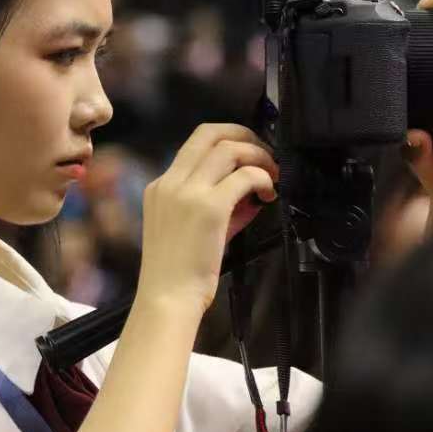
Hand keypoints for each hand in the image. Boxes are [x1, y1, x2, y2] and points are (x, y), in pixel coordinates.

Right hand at [137, 124, 277, 316]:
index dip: (227, 141)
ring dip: (258, 157)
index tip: (247, 153)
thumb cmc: (178, 273)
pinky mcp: (209, 207)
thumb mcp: (191, 229)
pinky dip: (263, 178)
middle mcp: (170, 183)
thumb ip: (218, 205)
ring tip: (272, 176)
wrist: (167, 298)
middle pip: (210, 133)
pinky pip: (245, 176)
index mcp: (160, 187)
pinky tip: (268, 193)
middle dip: (244, 135)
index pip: (195, 144)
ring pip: (230, 148)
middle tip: (265, 154)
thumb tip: (250, 191)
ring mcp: (187, 192)